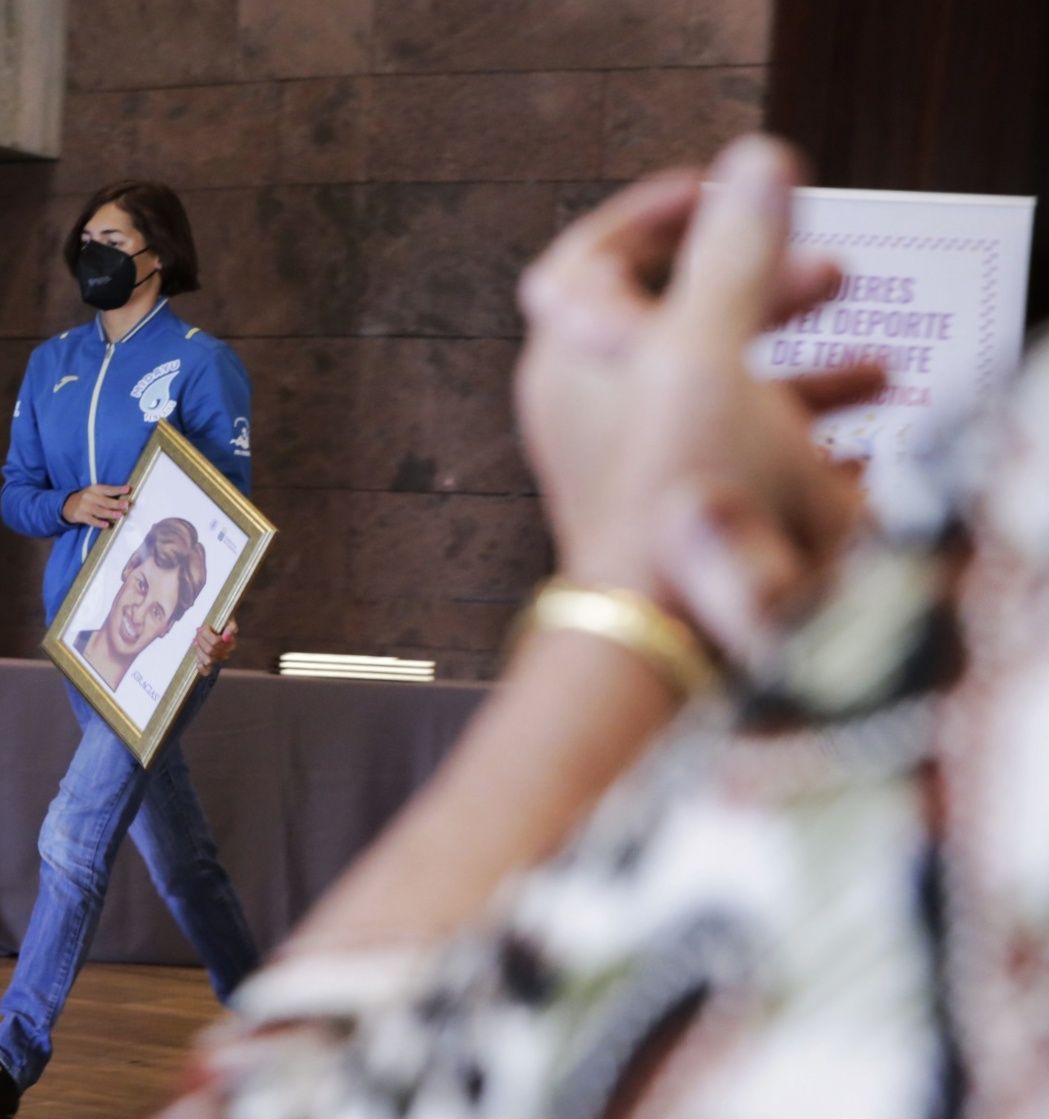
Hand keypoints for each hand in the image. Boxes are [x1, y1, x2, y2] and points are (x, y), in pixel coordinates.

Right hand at [63, 483, 130, 528]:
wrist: (67, 505)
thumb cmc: (87, 499)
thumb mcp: (94, 492)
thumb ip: (107, 494)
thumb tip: (124, 498)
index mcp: (94, 489)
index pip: (108, 489)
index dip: (118, 489)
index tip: (128, 489)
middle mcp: (89, 496)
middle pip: (105, 501)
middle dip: (116, 503)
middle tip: (126, 505)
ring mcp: (84, 506)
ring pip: (99, 511)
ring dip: (110, 513)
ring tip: (120, 515)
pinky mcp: (80, 516)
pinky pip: (91, 520)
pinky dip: (99, 523)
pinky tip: (106, 525)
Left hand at [193, 619, 236, 674]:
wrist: (220, 625)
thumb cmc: (223, 622)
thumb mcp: (229, 620)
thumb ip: (230, 628)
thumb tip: (226, 637)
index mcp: (231, 643)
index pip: (215, 642)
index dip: (206, 634)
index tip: (204, 627)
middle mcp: (226, 653)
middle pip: (210, 650)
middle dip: (201, 639)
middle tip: (198, 631)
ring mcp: (219, 659)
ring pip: (208, 660)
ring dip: (199, 650)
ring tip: (196, 640)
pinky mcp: (211, 664)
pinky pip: (207, 671)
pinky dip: (201, 667)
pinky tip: (198, 660)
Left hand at [515, 134, 882, 658]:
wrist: (668, 624)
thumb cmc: (675, 480)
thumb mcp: (710, 347)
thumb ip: (736, 252)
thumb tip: (756, 164)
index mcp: (573, 350)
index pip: (592, 256)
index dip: (656, 214)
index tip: (722, 193)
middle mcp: (587, 402)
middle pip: (673, 319)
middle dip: (760, 288)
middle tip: (832, 273)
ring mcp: (625, 458)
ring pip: (716, 390)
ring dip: (798, 366)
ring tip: (875, 367)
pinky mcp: (666, 508)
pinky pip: (732, 456)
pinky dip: (793, 440)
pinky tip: (861, 447)